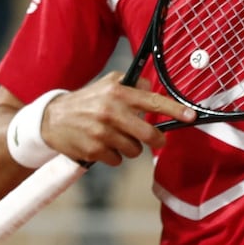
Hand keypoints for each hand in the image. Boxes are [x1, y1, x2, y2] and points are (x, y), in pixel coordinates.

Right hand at [41, 72, 195, 166]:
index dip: (174, 109)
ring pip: (134, 150)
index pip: (153, 101)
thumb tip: (153, 91)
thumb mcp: (108, 84)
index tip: (191, 116)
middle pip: (148, 134)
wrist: (53, 119)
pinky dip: (115, 155)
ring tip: (117, 137)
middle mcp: (111, 111)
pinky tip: (103, 145)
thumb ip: (132, 86)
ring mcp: (102, 133)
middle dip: (155, 139)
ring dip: (131, 147)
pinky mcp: (94, 151)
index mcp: (117, 92)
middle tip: (156, 139)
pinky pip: (118, 160)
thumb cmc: (87, 101)